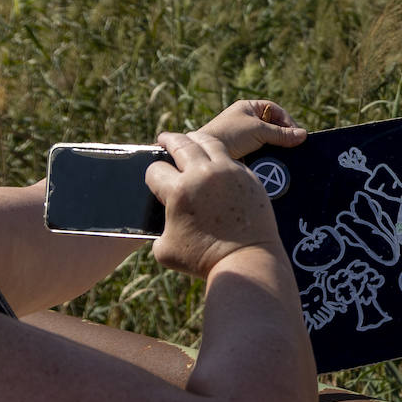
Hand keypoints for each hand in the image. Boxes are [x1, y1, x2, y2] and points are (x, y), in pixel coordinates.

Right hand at [145, 131, 284, 278]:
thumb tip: (164, 219)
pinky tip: (216, 161)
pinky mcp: (249, 178)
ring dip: (196, 139)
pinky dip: (220, 157)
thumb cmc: (204, 260)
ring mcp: (230, 173)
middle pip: (181, 144)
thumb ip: (159, 228)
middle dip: (168, 141)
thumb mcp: (165, 249)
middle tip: (164, 140)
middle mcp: (203, 175)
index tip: (156, 181)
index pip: (156, 169)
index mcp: (179, 190)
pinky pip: (231, 159)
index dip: (152, 176)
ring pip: (209, 142)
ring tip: (190, 139)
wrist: (246, 261)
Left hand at [195, 100, 305, 158]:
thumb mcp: (259, 131)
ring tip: (286, 156)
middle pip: (273, 126)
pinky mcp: (242, 151)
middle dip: (284, 136)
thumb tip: (304, 135)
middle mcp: (246, 120)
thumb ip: (282, 134)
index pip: (275, 110)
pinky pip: (261, 151)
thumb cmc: (230, 135)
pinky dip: (268, 156)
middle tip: (294, 146)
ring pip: (268, 140)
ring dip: (276, 147)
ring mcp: (244, 136)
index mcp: (248, 108)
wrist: (206, 154)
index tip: (296, 135)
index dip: (287, 121)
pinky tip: (274, 162)